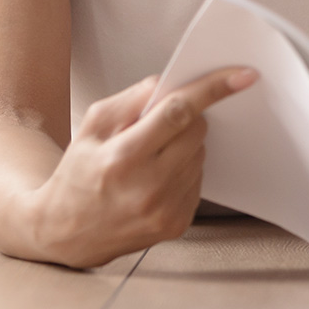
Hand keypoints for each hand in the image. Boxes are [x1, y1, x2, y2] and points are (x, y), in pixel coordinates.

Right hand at [29, 66, 256, 267]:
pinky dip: (184, 170)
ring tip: (151, 158)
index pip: (177, 113)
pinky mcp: (177, 225)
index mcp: (122, 157)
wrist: (66, 232)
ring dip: (184, 146)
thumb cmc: (78, 172)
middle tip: (161, 125)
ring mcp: (165, 210)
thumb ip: (133, 99)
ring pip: (200, 155)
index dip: (212, 89)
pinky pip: (199, 180)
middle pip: (196, 132)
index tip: (242, 76)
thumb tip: (171, 83)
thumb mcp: (92, 125)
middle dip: (187, 118)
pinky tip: (156, 178)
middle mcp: (148, 188)